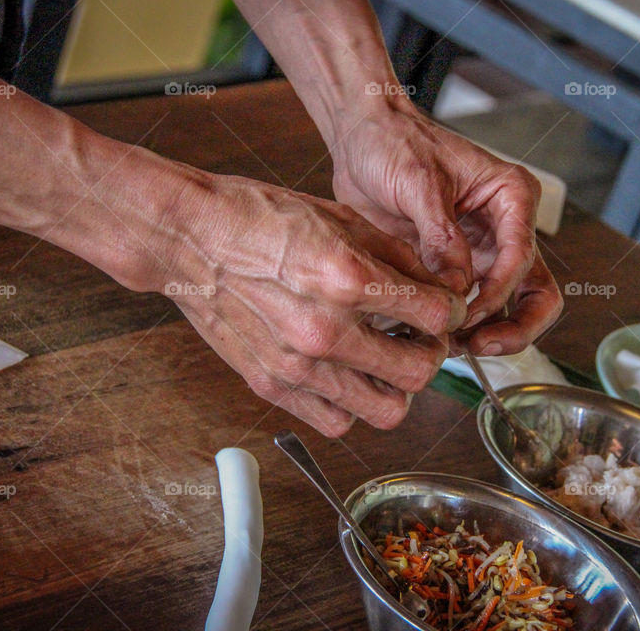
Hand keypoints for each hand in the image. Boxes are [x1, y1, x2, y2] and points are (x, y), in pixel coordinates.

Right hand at [148, 167, 465, 436]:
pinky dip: (353, 406)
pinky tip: (347, 375)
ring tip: (385, 361)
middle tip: (420, 338)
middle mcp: (325, 329)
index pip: (436, 317)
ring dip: (396, 387)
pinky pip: (337, 422)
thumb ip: (396, 258)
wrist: (189, 237)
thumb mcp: (340, 217)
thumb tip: (435, 288)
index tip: (442, 309)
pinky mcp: (272, 386)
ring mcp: (296, 365)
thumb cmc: (259, 218)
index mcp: (347, 278)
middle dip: (431, 353)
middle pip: (419, 372)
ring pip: (385, 411)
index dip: (450, 312)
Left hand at [331, 102, 562, 354]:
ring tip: (448, 344)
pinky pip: (469, 307)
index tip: (467, 311)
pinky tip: (430, 333)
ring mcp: (483, 253)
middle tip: (477, 346)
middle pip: (536, 293)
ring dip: (488, 334)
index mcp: (511, 196)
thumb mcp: (418, 183)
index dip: (498, 293)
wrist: (361, 141)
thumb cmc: (394, 143)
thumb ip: (440, 236)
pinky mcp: (456, 269)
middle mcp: (506, 228)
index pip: (521, 257)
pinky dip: (458, 327)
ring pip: (510, 308)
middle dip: (514, 327)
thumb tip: (456, 289)